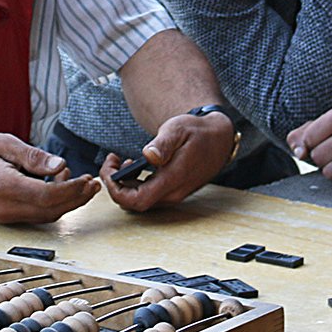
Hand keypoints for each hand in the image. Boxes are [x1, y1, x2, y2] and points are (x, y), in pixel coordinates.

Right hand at [0, 133, 99, 224]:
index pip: (48, 196)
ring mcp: (4, 216)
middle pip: (51, 211)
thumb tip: (60, 165)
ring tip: (80, 182)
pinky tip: (57, 185)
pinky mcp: (4, 217)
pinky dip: (52, 204)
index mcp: (4, 187)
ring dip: (67, 202)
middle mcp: (5, 208)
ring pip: (45, 216)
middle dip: (77, 198)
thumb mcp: (3, 143)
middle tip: (93, 184)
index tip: (88, 180)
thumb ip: (33, 156)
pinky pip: (35, 215)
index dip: (73, 190)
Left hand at [101, 109, 236, 211]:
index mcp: (173, 179)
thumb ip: (163, 143)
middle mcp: (173, 193)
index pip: (137, 200)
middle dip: (116, 184)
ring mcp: (174, 194)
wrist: (220, 139)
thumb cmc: (198, 132)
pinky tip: (137, 166)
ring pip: (141, 200)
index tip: (111, 169)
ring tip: (124, 161)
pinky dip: (136, 184)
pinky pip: (149, 195)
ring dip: (126, 184)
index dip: (116, 190)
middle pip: (134, 203)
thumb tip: (149, 156)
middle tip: (113, 161)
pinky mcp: (173, 191)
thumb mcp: (178, 129)